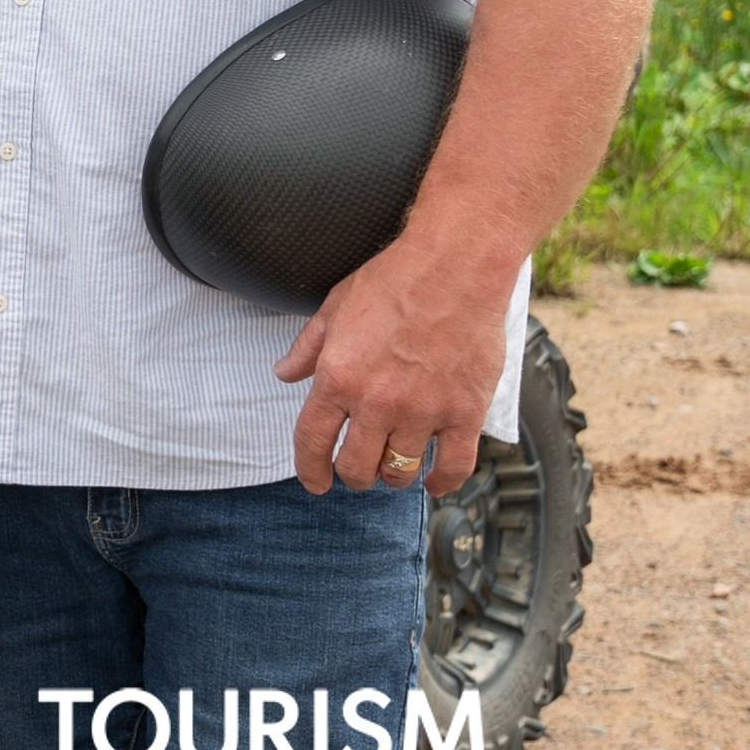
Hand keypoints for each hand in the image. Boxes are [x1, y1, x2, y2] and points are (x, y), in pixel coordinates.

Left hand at [276, 229, 517, 496]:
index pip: (312, 442)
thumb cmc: (395, 280)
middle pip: (357, 466)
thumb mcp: (334, 308)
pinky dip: (442, 482)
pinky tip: (433, 481)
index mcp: (338, 377)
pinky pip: (453, 466)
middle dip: (352, 475)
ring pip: (400, 471)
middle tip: (358, 469)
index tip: (315, 482)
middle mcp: (376, 402)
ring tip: (393, 467)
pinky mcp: (464, 412)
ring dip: (392, 475)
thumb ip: (307, 347)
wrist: (455, 266)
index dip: (310, 470)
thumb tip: (284, 373)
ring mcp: (422, 410)